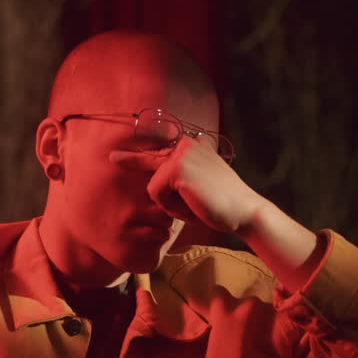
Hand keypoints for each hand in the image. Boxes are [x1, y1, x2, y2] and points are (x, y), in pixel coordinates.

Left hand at [109, 136, 264, 233]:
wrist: (244, 212)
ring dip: (170, 204)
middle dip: (148, 180)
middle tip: (126, 166)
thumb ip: (176, 180)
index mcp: (193, 147)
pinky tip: (192, 205)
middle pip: (152, 169)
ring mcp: (181, 154)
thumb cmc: (220, 206)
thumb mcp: (196, 187)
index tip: (113, 157)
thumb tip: (151, 185)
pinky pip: (156, 194)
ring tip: (195, 204)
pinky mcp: (176, 169)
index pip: (159, 151)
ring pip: (154, 186)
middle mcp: (186, 145)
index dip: (134, 158)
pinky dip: (171, 207)